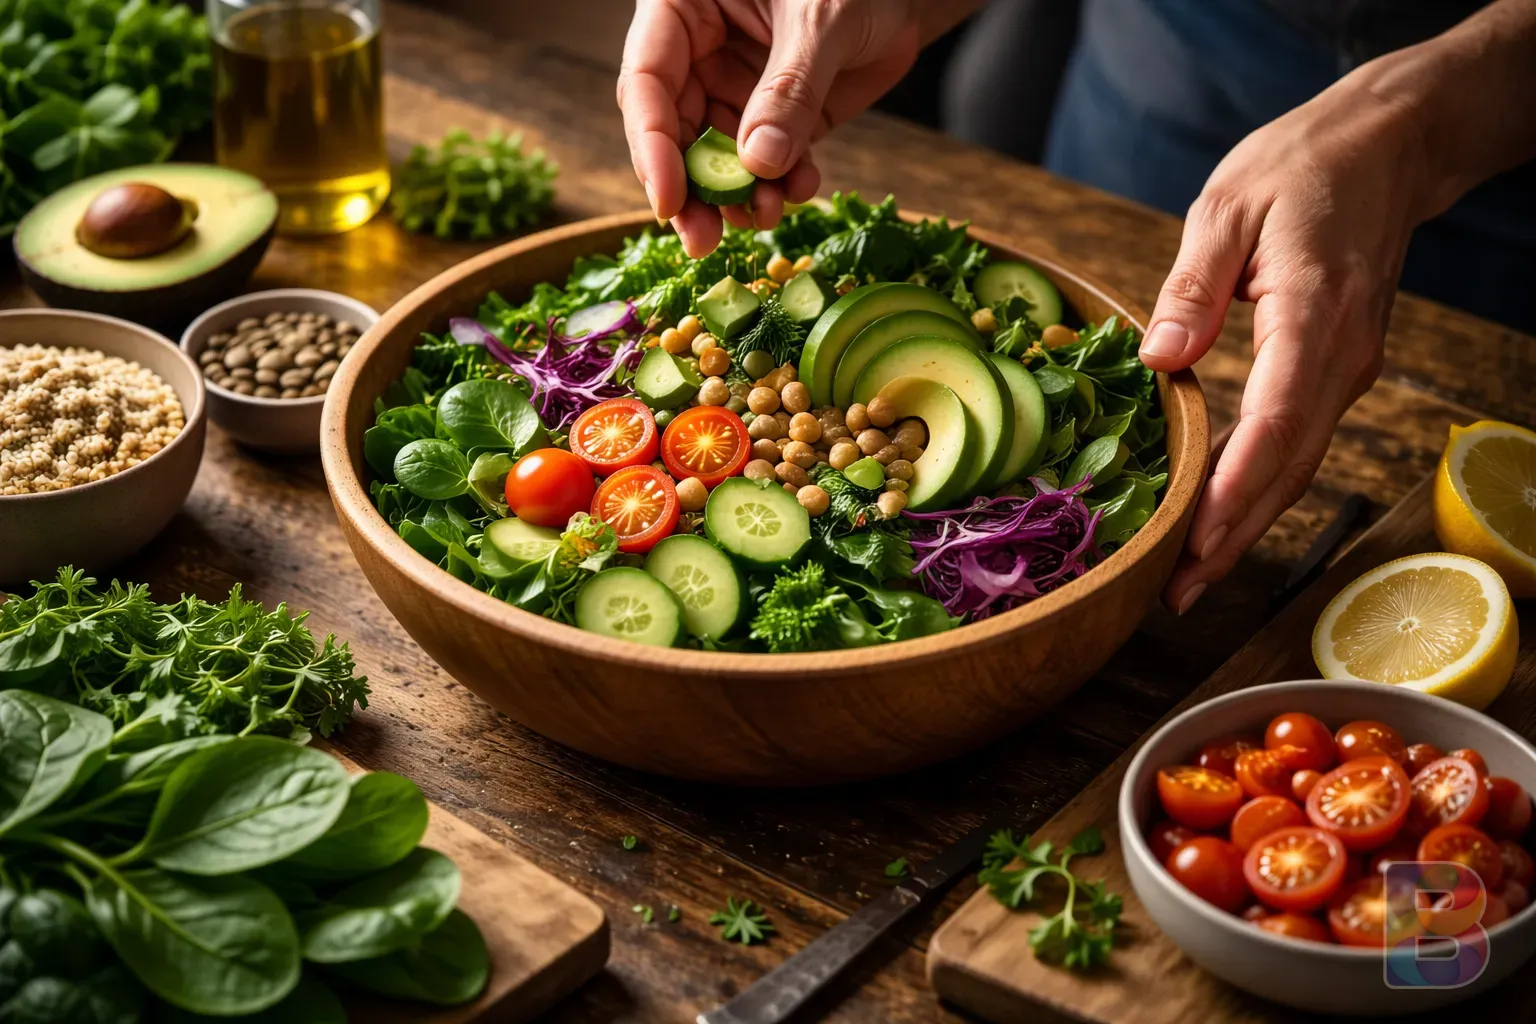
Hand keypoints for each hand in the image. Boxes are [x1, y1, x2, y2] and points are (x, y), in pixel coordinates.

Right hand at [617, 0, 936, 256]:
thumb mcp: (821, 20)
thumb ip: (789, 89)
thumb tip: (758, 163)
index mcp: (684, 8)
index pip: (648, 80)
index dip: (652, 144)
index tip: (668, 201)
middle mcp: (700, 52)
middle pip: (673, 132)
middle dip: (690, 190)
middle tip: (703, 240)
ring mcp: (737, 88)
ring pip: (718, 157)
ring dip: (737, 197)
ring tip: (767, 216)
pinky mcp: (777, 118)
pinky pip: (768, 164)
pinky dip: (781, 186)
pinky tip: (801, 190)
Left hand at [1138, 77, 1427, 612]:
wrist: (1389, 148)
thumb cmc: (1302, 168)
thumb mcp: (1229, 206)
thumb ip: (1193, 283)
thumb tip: (1159, 355)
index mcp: (1313, 316)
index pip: (1275, 422)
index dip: (1233, 490)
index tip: (1193, 542)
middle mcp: (1341, 358)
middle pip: (1288, 468)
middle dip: (1232, 538)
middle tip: (1175, 594)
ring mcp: (1347, 369)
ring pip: (1297, 466)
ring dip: (1246, 527)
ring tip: (1189, 580)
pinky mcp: (1337, 371)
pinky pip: (1297, 444)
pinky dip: (1259, 490)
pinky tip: (1219, 520)